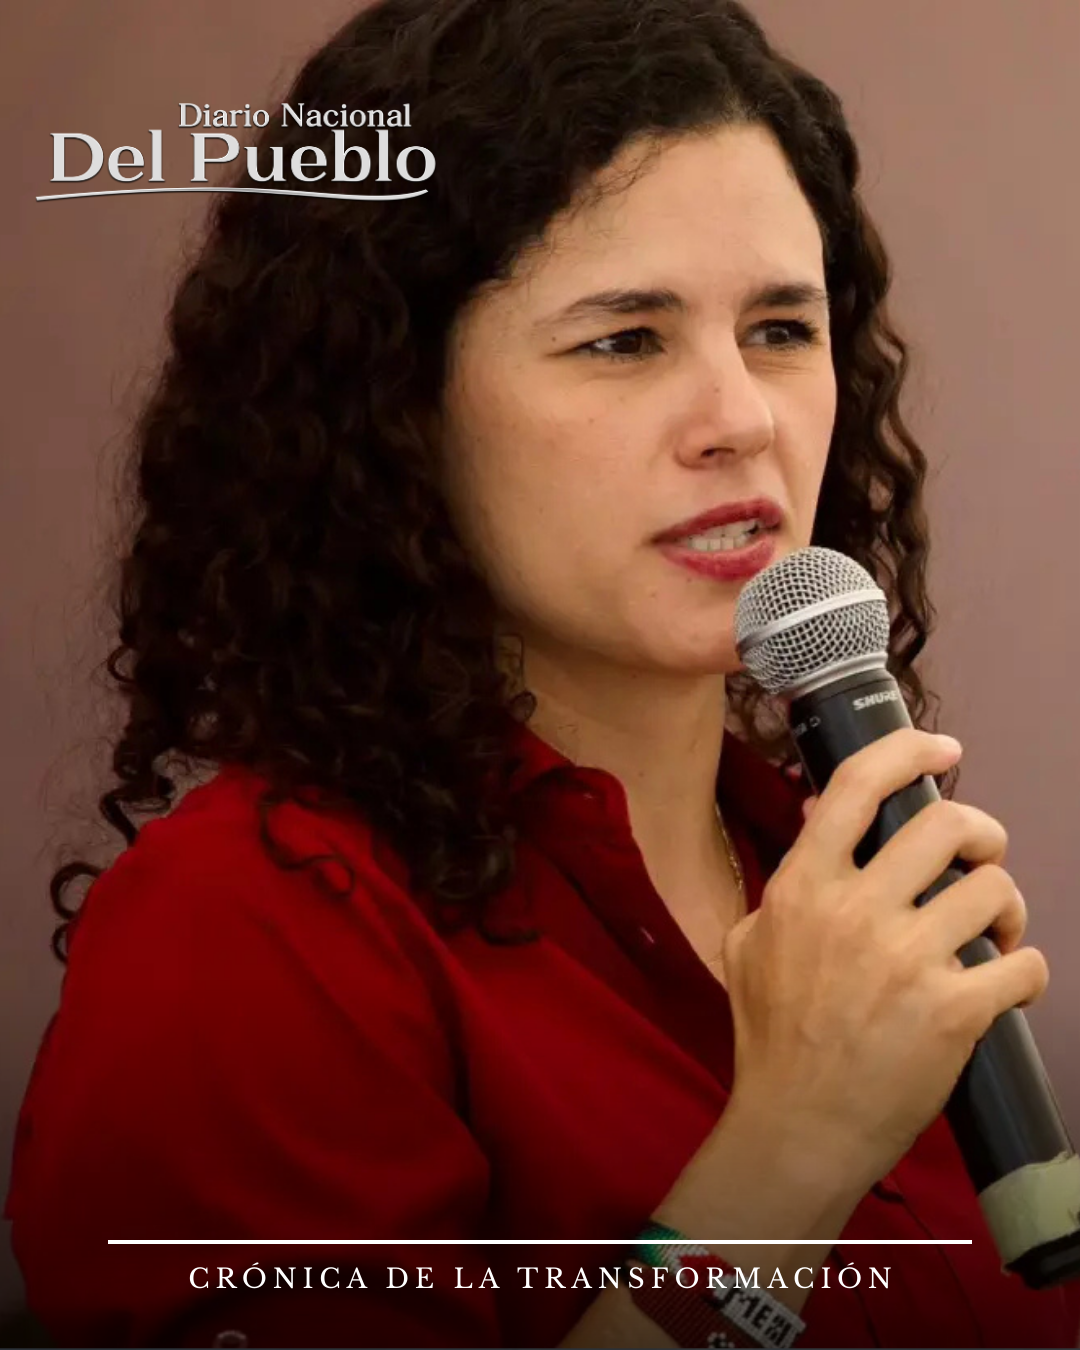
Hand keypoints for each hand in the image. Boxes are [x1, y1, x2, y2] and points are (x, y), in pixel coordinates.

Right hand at [721, 728, 1047, 1196]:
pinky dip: (1026, 973)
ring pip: (993, 890)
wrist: (796, 1128)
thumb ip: (784, 880)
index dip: (908, 751)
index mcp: (804, 887)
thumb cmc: (771, 1038)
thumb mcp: (749, 944)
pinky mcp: (950, 1013)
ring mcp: (904, 961)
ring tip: (993, 933)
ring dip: (1006, 908)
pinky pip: (1023, 967)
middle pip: (947, 826)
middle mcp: (854, 911)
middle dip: (982, 834)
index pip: (857, 786)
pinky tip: (1006, 987)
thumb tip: (814, 814)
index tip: (943, 749)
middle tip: (982, 859)